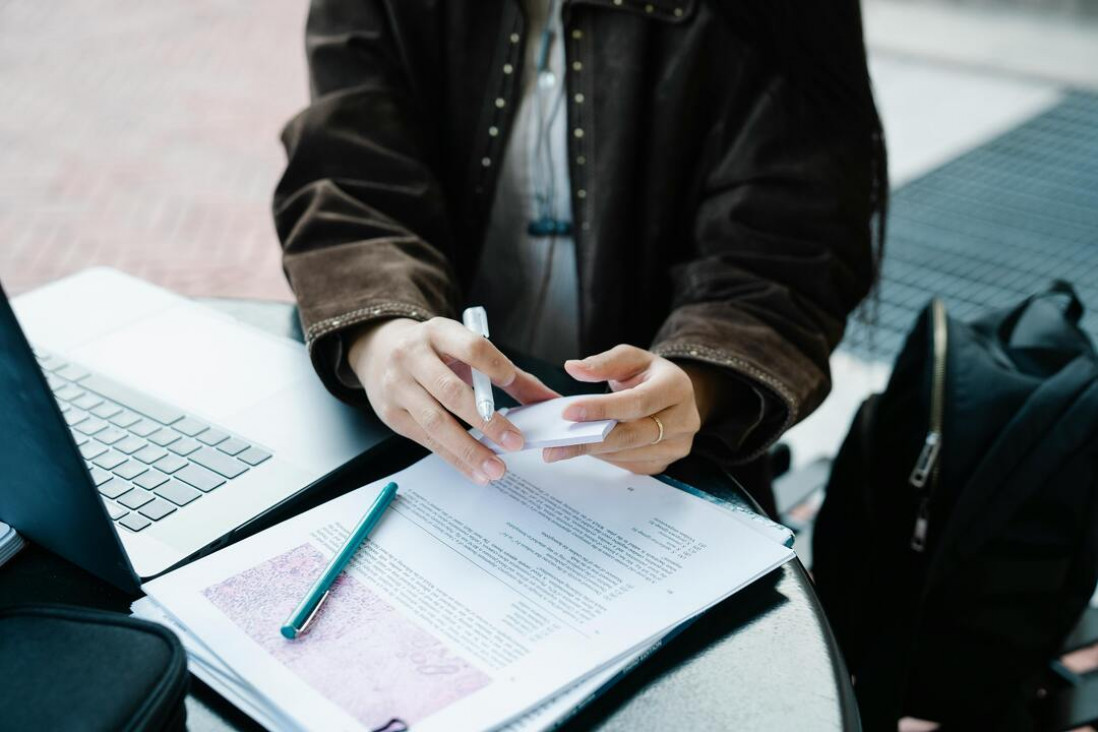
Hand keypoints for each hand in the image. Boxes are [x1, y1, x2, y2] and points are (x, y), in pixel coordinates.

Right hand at [349, 317, 558, 483]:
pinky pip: (426, 441)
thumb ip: (509, 374)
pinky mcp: (391, 414)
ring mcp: (398, 386)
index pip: (470, 347)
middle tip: (515, 442)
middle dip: (486, 420)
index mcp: (438, 332)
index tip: (510, 383)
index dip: (493, 365)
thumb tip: (548, 400)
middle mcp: (413, 357)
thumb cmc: (435, 352)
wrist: (379, 352)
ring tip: (497, 469)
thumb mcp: (465, 350)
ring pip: (436, 422)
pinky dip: (454, 459)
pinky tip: (476, 471)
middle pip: (451, 391)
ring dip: (469, 450)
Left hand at [543, 345, 704, 474]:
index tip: (568, 413)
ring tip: (561, 449)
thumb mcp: (630, 359)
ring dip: (594, 451)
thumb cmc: (648, 375)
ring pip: (629, 454)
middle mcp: (684, 420)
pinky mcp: (665, 462)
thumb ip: (603, 363)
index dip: (602, 409)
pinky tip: (586, 449)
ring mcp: (677, 445)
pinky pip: (630, 465)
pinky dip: (605, 458)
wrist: (673, 395)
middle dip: (590, 441)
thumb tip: (573, 368)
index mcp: (677, 387)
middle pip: (632, 435)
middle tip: (553, 447)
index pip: (637, 402)